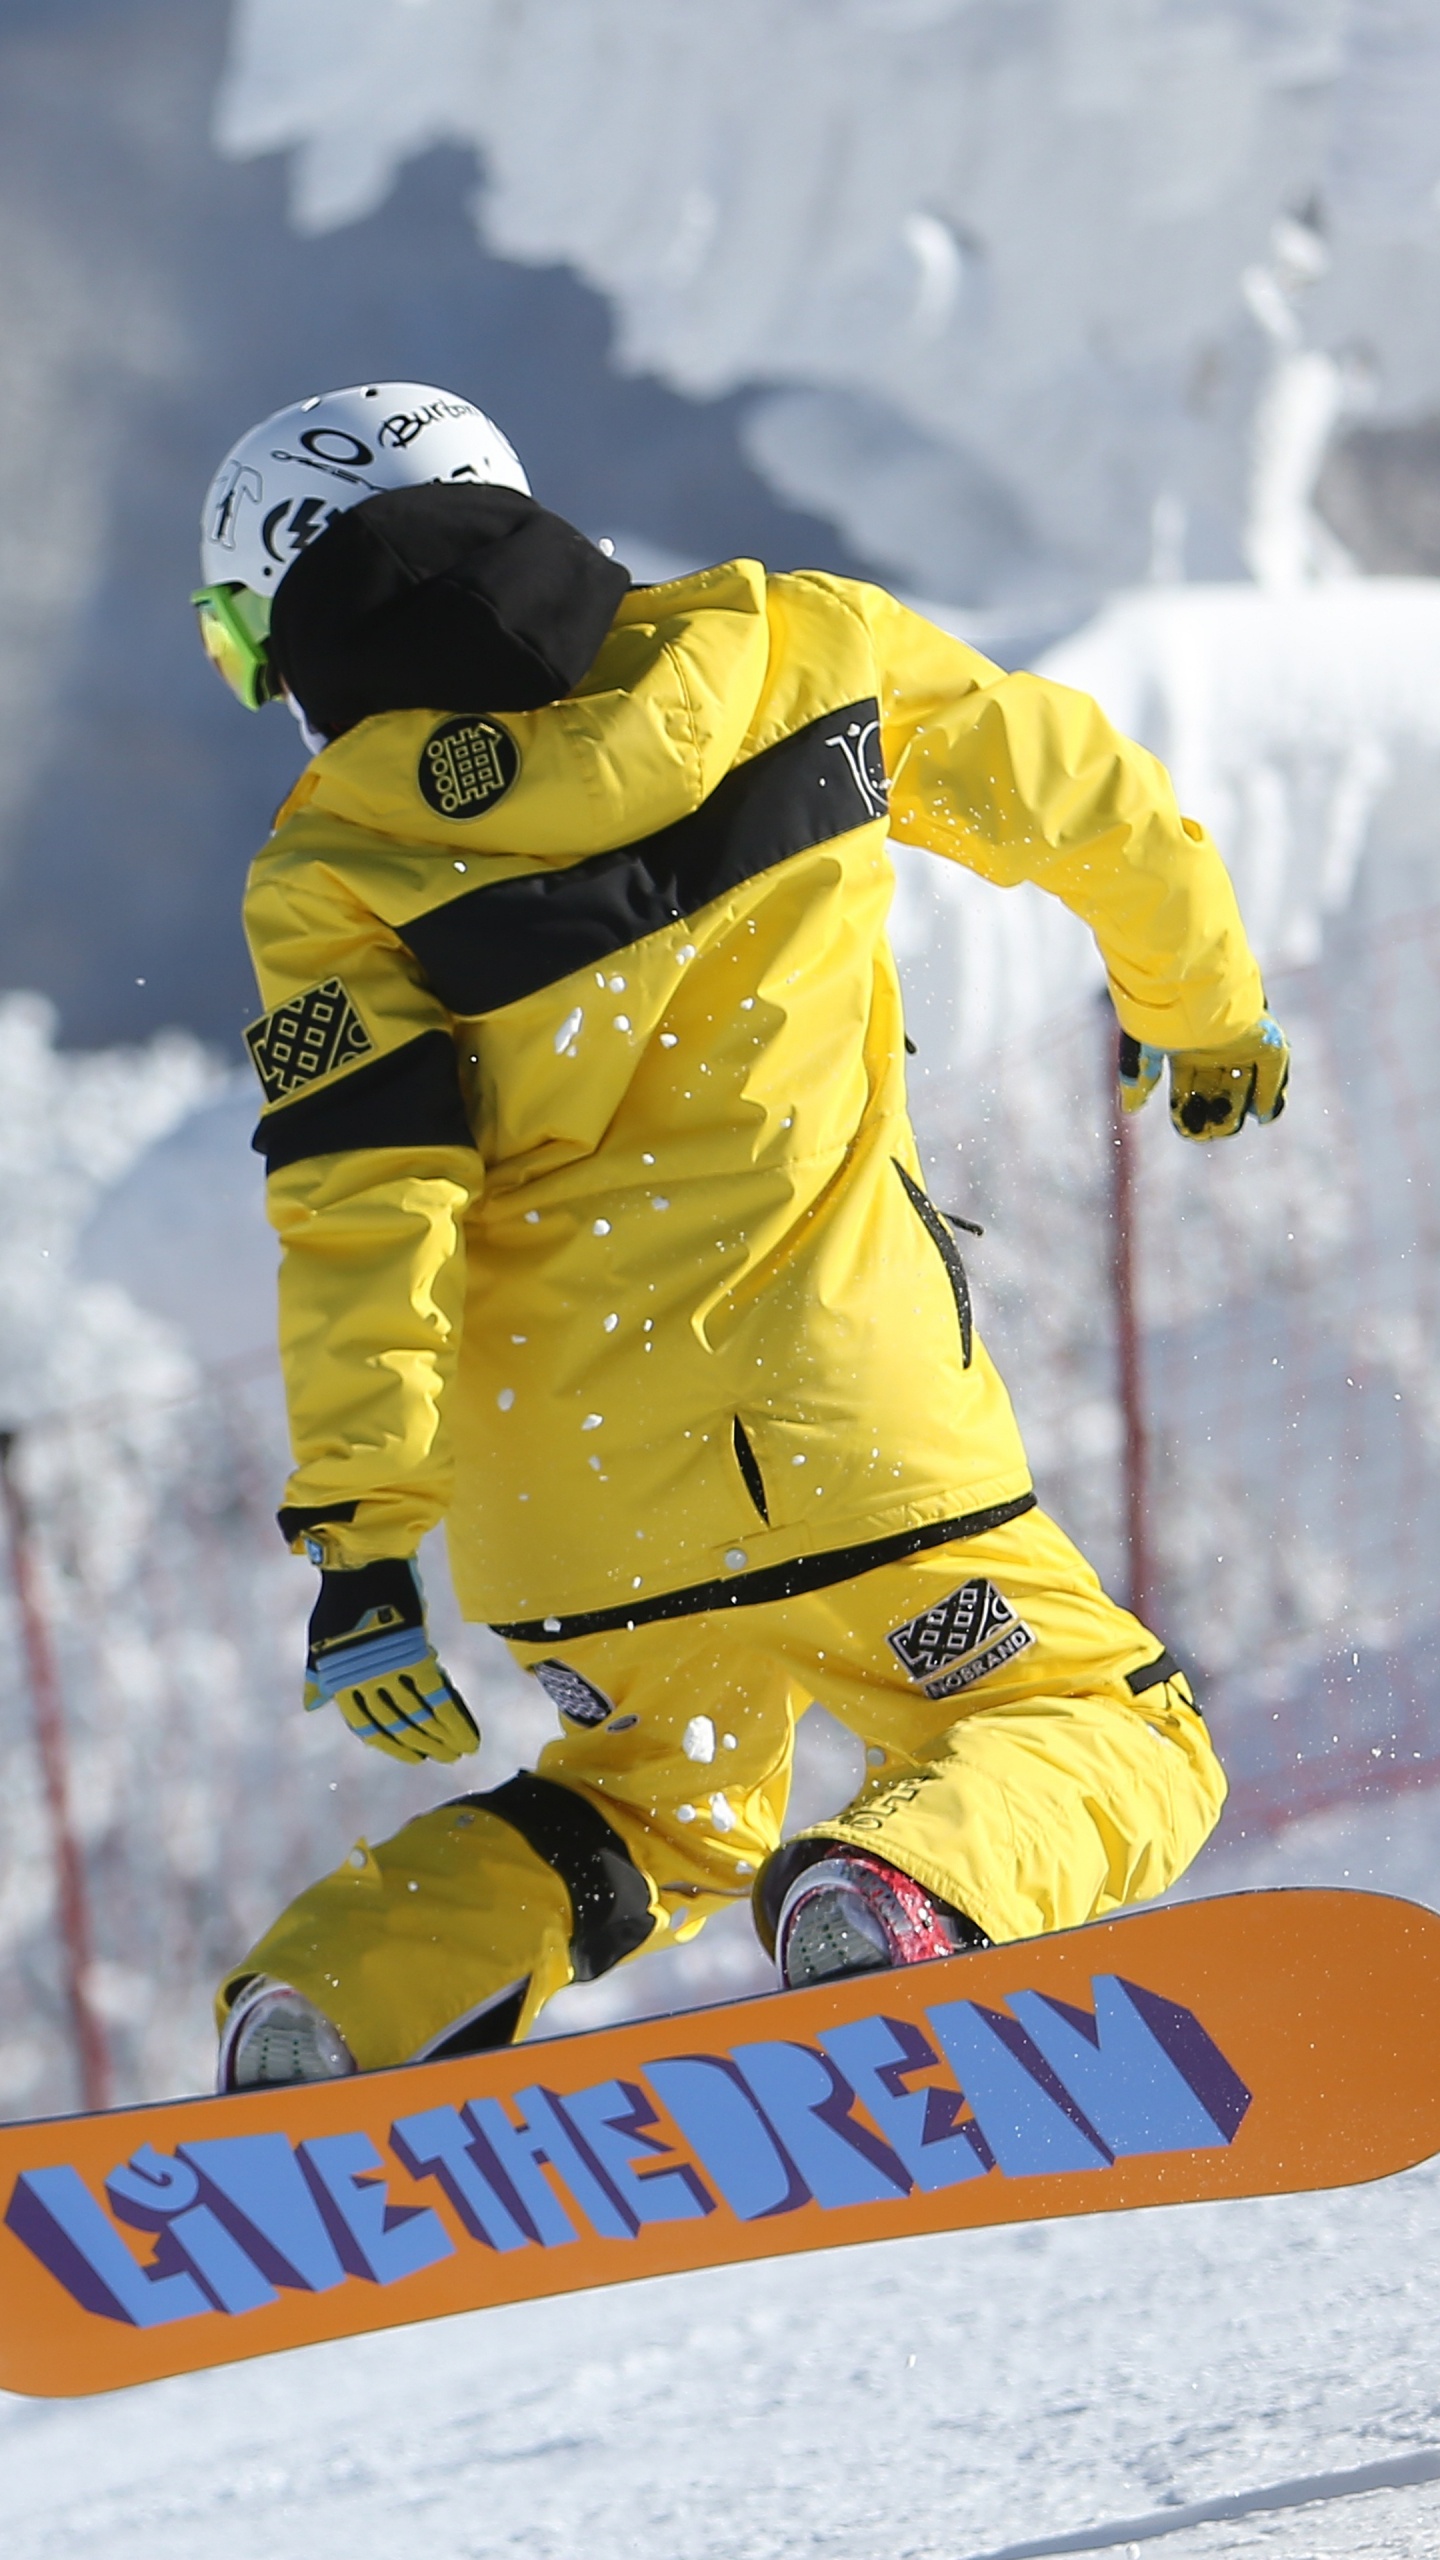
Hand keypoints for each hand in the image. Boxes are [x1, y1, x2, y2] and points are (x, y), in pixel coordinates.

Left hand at [303, 1559, 478, 1763]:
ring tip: (463, 1751)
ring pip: (420, 1715)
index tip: (413, 1755)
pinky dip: (455, 1718)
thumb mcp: (319, 1642)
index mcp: (339, 1681)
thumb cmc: (340, 1597)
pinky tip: (469, 1734)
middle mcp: (362, 1680)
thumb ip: (318, 1676)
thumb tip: (311, 1705)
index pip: (366, 1726)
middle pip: (398, 1725)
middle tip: (446, 1757)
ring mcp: (388, 1668)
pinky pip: (438, 1695)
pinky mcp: (413, 1653)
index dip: (391, 1745)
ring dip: (444, 1738)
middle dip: (424, 1745)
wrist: (361, 1561)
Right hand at [1117, 1012, 1288, 1141]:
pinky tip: (1265, 1116)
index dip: (1188, 1113)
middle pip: (1216, 1093)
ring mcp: (1240, 1046)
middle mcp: (1213, 1050)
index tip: (1189, 1132)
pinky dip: (1270, 1095)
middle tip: (1209, 1132)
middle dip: (1212, 1115)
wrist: (1193, 981)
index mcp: (1185, 1052)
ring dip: (1238, 1109)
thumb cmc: (1164, 1009)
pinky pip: (1272, 1071)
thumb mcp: (1144, 1045)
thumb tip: (1129, 1107)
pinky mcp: (1264, 1039)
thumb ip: (1140, 1075)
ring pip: (1244, 1086)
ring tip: (1229, 1127)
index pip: (1188, 1090)